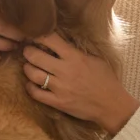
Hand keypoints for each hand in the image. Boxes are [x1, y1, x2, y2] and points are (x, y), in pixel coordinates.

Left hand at [22, 34, 139, 133]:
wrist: (112, 104)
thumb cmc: (106, 80)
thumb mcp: (95, 59)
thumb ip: (76, 50)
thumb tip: (60, 41)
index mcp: (75, 57)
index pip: (50, 39)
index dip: (38, 35)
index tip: (35, 35)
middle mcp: (65, 71)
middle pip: (35, 56)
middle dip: (28, 51)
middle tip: (28, 51)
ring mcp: (60, 88)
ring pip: (32, 74)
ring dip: (27, 68)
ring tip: (29, 66)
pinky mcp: (58, 102)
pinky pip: (35, 93)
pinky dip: (30, 87)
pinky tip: (32, 83)